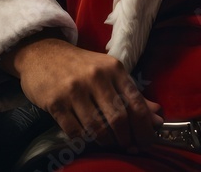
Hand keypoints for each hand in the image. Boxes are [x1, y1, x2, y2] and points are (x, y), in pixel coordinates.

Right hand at [1, 34, 162, 152]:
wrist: (42, 53)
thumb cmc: (81, 65)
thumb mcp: (109, 73)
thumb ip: (133, 95)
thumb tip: (157, 118)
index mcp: (114, 69)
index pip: (135, 102)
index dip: (144, 126)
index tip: (147, 141)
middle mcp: (96, 77)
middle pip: (118, 117)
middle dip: (126, 137)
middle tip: (129, 147)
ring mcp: (74, 90)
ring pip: (97, 127)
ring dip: (107, 141)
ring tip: (110, 143)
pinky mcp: (55, 102)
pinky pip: (74, 131)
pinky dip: (84, 140)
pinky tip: (88, 139)